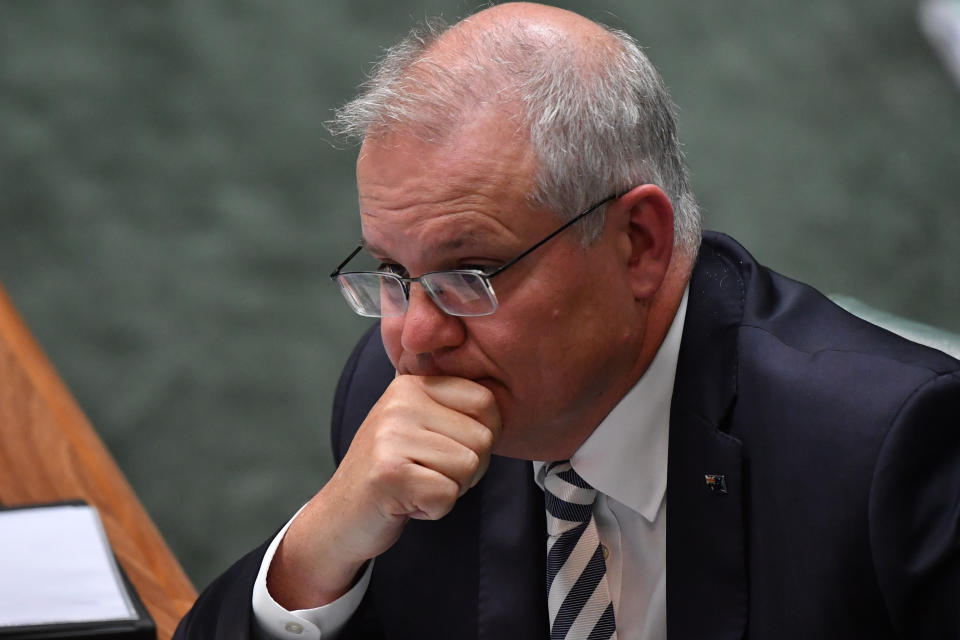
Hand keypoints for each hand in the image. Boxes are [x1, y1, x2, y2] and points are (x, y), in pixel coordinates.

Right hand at [266, 375, 500, 608]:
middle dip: (468, 469)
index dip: (485, 435)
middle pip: (483, 438)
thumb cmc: (392, 471)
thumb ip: (453, 407)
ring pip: (469, 467)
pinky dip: (435, 508)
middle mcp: (401, 402)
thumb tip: (505, 400)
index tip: (453, 450)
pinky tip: (408, 502)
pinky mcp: (389, 473)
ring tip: (417, 485)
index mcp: (413, 384)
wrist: (341, 514)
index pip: (486, 400)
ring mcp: (392, 436)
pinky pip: (447, 494)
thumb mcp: (419, 424)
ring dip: (450, 489)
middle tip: (430, 474)